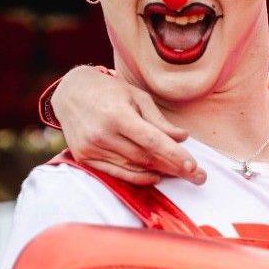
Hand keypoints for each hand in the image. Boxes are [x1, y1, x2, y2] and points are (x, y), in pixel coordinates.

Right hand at [49, 66, 205, 184]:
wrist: (70, 93)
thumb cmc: (109, 91)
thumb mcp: (136, 97)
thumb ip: (159, 120)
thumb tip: (182, 137)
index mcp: (117, 115)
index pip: (151, 141)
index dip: (174, 155)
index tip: (194, 166)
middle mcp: (102, 134)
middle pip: (145, 158)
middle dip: (174, 168)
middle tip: (198, 176)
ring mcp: (91, 148)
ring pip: (133, 167)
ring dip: (160, 173)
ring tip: (181, 175)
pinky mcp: (84, 158)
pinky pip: (116, 173)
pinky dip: (137, 177)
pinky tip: (155, 177)